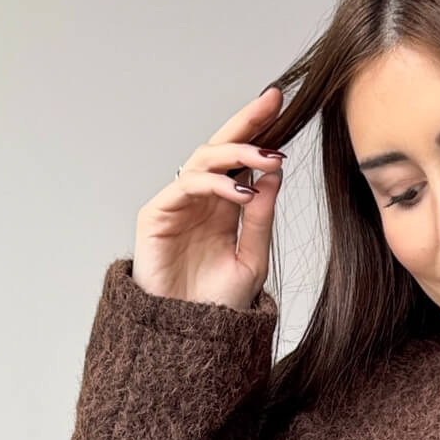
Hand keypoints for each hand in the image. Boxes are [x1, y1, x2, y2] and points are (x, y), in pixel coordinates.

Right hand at [132, 84, 286, 308]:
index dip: (258, 131)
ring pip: (204, 160)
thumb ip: (262, 217)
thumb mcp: (252, 259)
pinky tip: (243, 192)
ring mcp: (177, 204)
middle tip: (272, 102)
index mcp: (224, 207)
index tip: (283, 104)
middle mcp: (201, 200)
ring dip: (238, 154)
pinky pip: (186, 185)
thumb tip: (274, 172)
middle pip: (221, 148)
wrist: (189, 337)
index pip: (241, 160)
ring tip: (269, 159)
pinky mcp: (157, 214)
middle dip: (246, 122)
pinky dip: (215, 184)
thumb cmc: (217, 305)